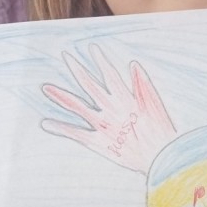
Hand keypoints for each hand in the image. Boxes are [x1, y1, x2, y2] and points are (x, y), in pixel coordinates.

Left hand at [41, 45, 176, 172]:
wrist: (159, 158)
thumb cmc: (161, 131)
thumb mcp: (155, 104)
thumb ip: (143, 83)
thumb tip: (132, 63)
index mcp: (125, 99)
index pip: (109, 75)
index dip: (100, 60)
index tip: (92, 48)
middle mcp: (110, 109)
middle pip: (89, 85)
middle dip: (77, 69)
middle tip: (66, 56)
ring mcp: (102, 125)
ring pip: (78, 107)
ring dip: (61, 96)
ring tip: (46, 88)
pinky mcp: (98, 142)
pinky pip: (76, 134)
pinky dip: (61, 129)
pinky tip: (46, 124)